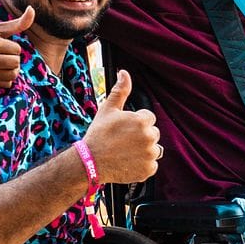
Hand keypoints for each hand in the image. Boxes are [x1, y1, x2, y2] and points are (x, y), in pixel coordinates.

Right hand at [0, 9, 32, 86]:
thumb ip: (18, 22)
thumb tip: (32, 9)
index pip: (17, 50)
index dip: (12, 46)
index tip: (1, 43)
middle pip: (15, 63)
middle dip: (13, 57)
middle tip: (3, 53)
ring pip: (12, 75)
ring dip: (11, 68)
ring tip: (2, 61)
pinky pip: (5, 84)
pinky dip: (6, 78)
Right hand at [84, 70, 162, 184]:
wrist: (90, 162)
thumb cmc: (98, 135)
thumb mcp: (108, 109)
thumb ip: (121, 90)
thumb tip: (124, 73)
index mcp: (142, 121)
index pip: (149, 118)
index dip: (136, 123)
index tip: (124, 129)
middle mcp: (150, 137)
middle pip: (153, 133)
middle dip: (141, 136)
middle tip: (124, 141)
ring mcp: (150, 154)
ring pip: (154, 149)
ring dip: (144, 150)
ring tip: (126, 152)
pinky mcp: (148, 169)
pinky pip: (152, 165)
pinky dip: (143, 165)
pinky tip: (129, 162)